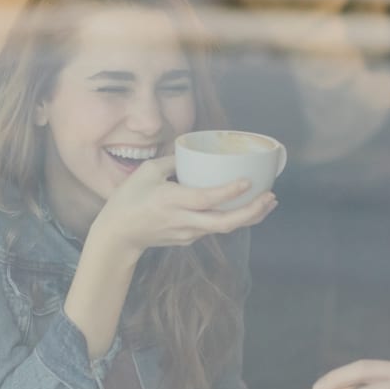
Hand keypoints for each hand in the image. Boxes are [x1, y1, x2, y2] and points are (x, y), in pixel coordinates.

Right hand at [91, 156, 275, 258]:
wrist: (118, 235)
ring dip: (249, 216)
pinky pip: (215, 228)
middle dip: (252, 212)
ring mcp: (188, 233)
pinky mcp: (189, 239)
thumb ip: (172, 161)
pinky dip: (233, 218)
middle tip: (271, 198)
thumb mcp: (146, 172)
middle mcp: (184, 220)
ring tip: (268, 202)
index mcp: (172, 201)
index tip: (248, 181)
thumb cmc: (128, 200)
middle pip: (225, 223)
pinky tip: (245, 207)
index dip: (229, 192)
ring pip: (224, 228)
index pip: (206, 199)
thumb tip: (190, 149)